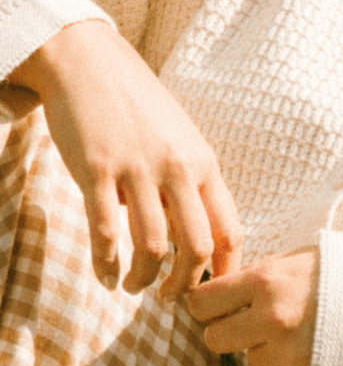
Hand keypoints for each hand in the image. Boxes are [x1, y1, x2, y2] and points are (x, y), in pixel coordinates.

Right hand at [8, 20, 241, 297]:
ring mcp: (138, 170)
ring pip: (152, 246)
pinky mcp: (97, 171)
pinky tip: (106, 277)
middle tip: (171, 300)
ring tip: (135, 288)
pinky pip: (105, 232)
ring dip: (144, 280)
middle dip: (185, 284)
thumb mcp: (180, 142)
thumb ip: (190, 182)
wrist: (91, 65)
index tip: (213, 291)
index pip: (229, 229)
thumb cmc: (139, 108)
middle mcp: (178, 169)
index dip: (225, 269)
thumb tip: (194, 232)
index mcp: (204, 164)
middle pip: (196, 246)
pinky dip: (107, 265)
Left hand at [189, 246, 318, 365]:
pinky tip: (318, 343)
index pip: (202, 303)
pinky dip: (293, 363)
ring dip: (268, 346)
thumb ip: (265, 270)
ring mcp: (288, 353)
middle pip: (214, 339)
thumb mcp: (307, 257)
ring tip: (303, 326)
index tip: (218, 303)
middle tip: (252, 320)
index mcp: (268, 283)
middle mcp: (272, 320)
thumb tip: (227, 286)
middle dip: (228, 330)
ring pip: (251, 358)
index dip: (207, 304)